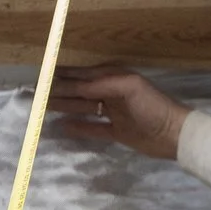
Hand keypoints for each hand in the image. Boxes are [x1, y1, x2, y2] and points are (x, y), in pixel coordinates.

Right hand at [51, 65, 189, 160]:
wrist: (174, 133)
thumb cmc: (152, 106)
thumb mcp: (128, 88)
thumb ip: (100, 85)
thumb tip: (74, 85)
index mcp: (114, 78)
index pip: (82, 75)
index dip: (63, 75)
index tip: (42, 76)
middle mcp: (111, 93)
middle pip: (79, 90)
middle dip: (59, 90)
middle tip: (36, 92)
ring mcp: (113, 112)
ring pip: (83, 108)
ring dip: (65, 106)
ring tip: (43, 107)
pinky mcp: (116, 131)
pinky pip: (92, 128)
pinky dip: (78, 127)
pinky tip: (62, 126)